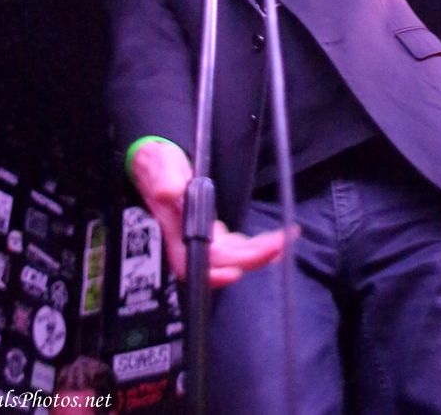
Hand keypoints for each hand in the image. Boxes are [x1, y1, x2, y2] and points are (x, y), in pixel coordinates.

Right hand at [132, 140, 294, 286]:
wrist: (157, 165)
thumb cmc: (157, 166)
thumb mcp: (160, 167)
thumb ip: (164, 178)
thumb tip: (168, 191)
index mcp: (175, 230)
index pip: (190, 263)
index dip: (212, 274)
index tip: (234, 273)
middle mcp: (191, 239)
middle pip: (221, 262)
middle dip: (251, 257)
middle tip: (279, 243)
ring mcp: (204, 237)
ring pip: (232, 256)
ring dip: (259, 252)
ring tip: (284, 240)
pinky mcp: (213, 231)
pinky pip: (236, 247)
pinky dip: (255, 247)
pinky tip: (273, 242)